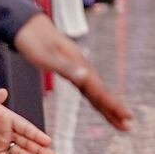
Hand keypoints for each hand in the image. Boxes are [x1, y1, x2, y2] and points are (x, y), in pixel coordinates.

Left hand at [12, 15, 132, 131]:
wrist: (28, 27)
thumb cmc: (34, 41)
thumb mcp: (47, 56)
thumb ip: (66, 67)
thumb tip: (85, 77)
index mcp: (79, 66)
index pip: (99, 90)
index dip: (113, 105)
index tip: (126, 116)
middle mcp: (82, 68)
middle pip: (101, 93)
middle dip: (114, 110)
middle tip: (127, 126)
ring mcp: (78, 69)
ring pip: (95, 93)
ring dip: (107, 108)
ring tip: (119, 121)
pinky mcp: (71, 70)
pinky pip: (87, 90)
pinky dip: (96, 100)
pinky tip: (100, 105)